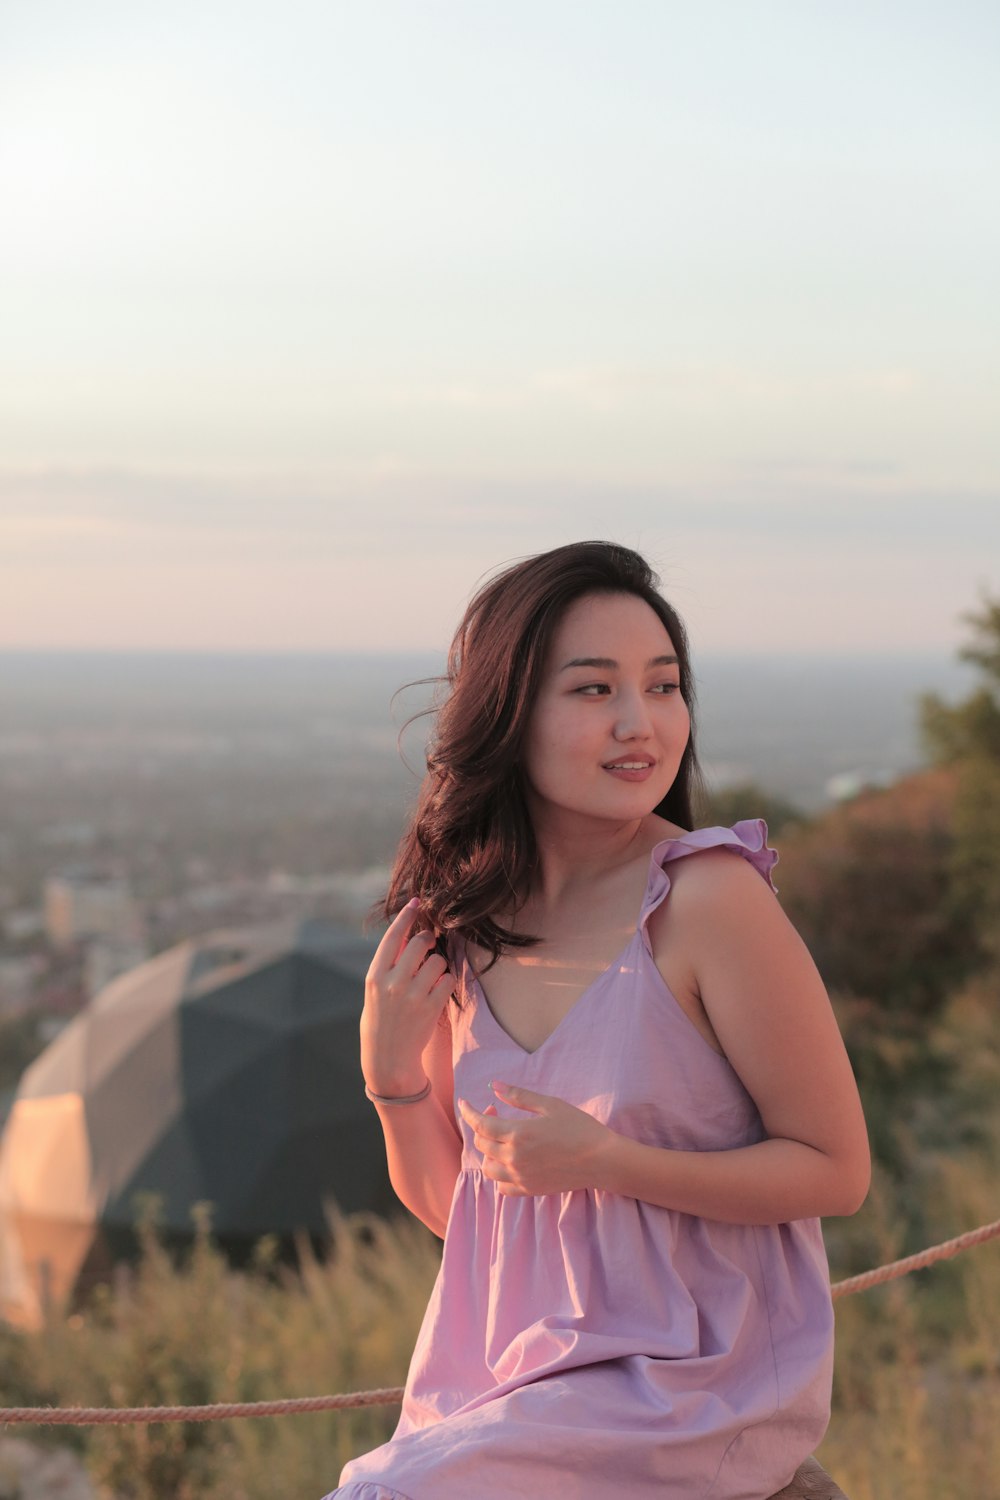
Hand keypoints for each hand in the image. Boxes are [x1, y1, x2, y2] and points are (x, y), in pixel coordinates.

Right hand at [361, 899, 454, 1095]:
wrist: (388, 1058)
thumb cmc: (381, 1019)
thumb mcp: (375, 990)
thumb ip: (389, 963)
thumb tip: (408, 933)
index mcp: (375, 976)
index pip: (393, 937)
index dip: (406, 916)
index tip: (417, 901)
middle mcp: (392, 983)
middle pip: (421, 943)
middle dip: (429, 940)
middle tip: (429, 946)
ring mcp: (412, 996)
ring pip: (438, 961)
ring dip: (440, 965)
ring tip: (430, 978)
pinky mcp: (431, 1008)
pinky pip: (449, 980)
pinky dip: (447, 982)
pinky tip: (438, 992)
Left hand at [457, 1082, 612, 1195]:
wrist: (602, 1160)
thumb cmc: (579, 1127)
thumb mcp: (549, 1105)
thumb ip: (519, 1096)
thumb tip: (494, 1086)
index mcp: (518, 1134)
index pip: (480, 1124)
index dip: (469, 1111)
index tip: (464, 1102)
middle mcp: (515, 1158)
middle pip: (482, 1144)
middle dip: (483, 1125)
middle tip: (497, 1112)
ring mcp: (521, 1177)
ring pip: (488, 1167)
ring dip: (488, 1151)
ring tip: (502, 1139)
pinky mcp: (529, 1190)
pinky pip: (502, 1187)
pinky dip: (499, 1174)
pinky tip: (509, 1162)